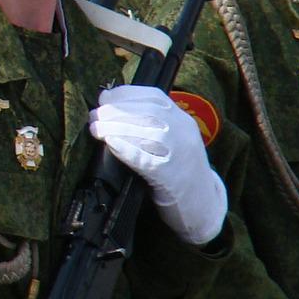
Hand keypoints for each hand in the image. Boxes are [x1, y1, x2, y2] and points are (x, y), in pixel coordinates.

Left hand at [88, 85, 226, 244]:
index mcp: (183, 120)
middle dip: (116, 110)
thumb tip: (111, 107)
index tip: (105, 97)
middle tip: (95, 115)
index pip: (154, 96)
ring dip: (116, 127)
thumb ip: (152, 123)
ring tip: (96, 129)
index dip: (126, 94)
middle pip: (148, 112)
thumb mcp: (173, 140)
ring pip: (147, 132)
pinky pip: (146, 159)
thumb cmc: (179, 170)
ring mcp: (180, 154)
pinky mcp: (171, 177)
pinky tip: (110, 144)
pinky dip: (126, 149)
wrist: (203, 204)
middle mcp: (184, 133)